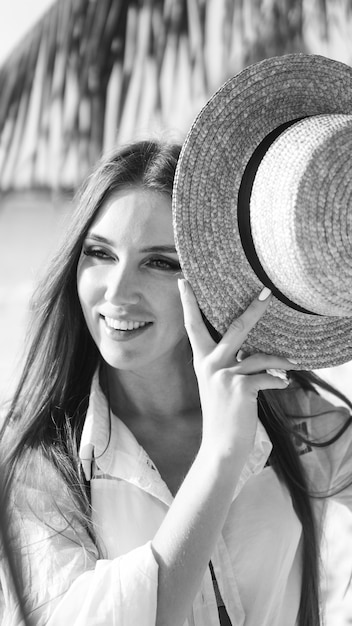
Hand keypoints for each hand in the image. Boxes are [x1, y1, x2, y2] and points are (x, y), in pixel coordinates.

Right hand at [178, 280, 296, 461]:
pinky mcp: (240, 387)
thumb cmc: (224, 414)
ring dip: (281, 360)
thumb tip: (250, 350)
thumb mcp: (218, 384)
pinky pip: (268, 377)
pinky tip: (283, 384)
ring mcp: (225, 374)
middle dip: (254, 309)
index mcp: (203, 360)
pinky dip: (279, 380)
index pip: (193, 326)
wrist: (221, 445)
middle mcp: (211, 364)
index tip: (182, 281)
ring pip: (260, 356)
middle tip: (267, 292)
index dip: (187, 303)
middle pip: (235, 327)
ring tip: (293, 364)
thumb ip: (229, 364)